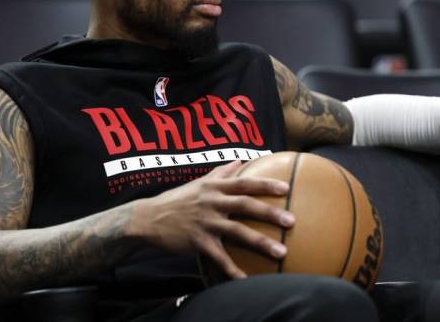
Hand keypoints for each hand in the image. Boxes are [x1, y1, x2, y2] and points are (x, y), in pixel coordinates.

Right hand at [129, 161, 294, 278]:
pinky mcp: (198, 241)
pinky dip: (233, 269)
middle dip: (270, 213)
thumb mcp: (199, 183)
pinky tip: (246, 279)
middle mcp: (212, 202)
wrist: (148, 218)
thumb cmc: (177, 199)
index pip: (244, 183)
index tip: (287, 188)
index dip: (266, 185)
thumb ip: (221, 173)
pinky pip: (219, 257)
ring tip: (281, 252)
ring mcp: (205, 222)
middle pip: (245, 205)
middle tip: (291, 221)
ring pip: (237, 232)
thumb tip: (240, 160)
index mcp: (214, 187)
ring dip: (261, 242)